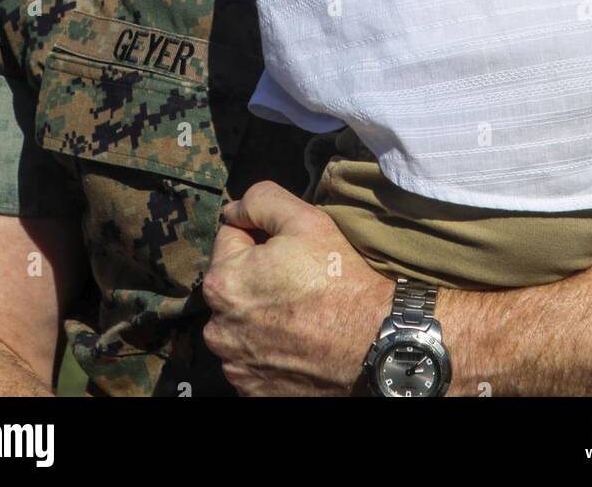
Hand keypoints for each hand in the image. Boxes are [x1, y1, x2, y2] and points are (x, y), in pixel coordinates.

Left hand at [201, 181, 392, 396]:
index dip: (260, 237)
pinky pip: (251, 358)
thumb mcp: (304, 219)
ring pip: (239, 322)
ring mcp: (234, 365)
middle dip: (256, 276)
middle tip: (297, 281)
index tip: (289, 250)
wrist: (373, 344)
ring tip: (298, 313)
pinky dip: (267, 348)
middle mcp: (218, 328)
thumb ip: (260, 201)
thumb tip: (234, 210)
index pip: (229, 238)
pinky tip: (296, 341)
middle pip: (232, 283)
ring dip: (259, 314)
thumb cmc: (338, 278)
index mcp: (222, 281)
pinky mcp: (252, 391)